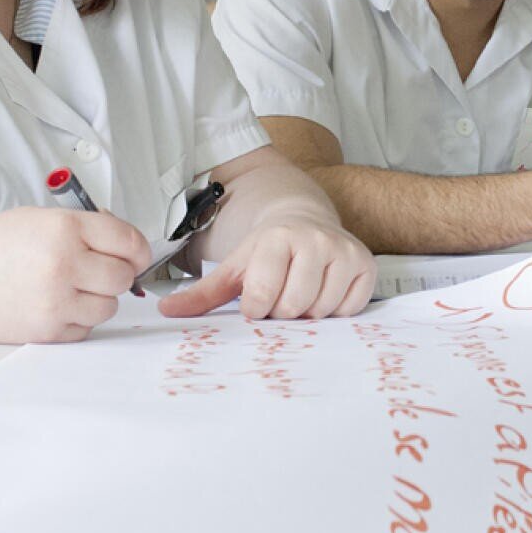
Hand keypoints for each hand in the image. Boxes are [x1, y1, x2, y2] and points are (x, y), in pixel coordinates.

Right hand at [0, 206, 151, 343]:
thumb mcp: (38, 219)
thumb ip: (84, 228)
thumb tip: (126, 244)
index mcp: (65, 229)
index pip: (129, 241)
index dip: (137, 250)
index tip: (134, 255)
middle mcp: (65, 263)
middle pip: (124, 277)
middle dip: (117, 274)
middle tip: (96, 272)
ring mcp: (57, 300)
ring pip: (110, 306)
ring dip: (98, 299)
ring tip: (70, 289)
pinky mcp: (47, 329)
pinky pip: (86, 329)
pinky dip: (78, 320)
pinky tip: (54, 306)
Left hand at [160, 214, 374, 319]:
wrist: (306, 220)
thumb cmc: (267, 251)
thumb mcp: (235, 266)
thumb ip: (203, 292)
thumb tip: (165, 311)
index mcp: (277, 237)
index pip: (262, 297)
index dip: (255, 308)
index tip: (255, 301)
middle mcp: (315, 239)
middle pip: (293, 307)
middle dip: (282, 310)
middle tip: (280, 294)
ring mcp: (344, 251)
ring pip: (321, 310)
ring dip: (308, 311)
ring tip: (300, 291)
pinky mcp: (366, 264)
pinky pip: (348, 309)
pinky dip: (334, 309)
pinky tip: (323, 291)